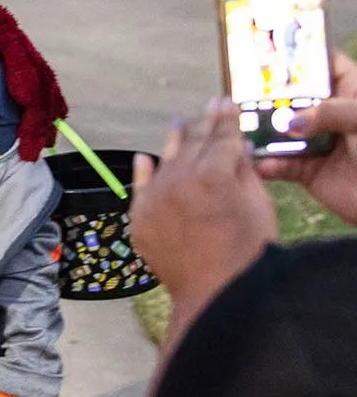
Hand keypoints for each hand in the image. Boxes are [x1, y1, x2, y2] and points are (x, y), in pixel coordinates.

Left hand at [130, 101, 277, 328]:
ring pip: (164, 160)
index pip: (222, 139)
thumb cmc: (248, 253)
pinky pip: (139, 187)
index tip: (227, 103)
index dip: (227, 119)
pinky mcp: (138, 217)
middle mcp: (177, 179)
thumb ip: (243, 172)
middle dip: (204, 124)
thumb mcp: (258, 207)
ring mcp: (153, 197)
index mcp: (211, 174)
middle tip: (210, 107)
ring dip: (173, 141)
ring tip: (179, 124)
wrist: (214, 294)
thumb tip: (236, 147)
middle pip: (192, 145)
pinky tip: (146, 158)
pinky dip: (143, 171)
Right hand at [257, 52, 356, 224]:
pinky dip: (268, 164)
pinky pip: (279, 163)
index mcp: (349, 93)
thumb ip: (330, 113)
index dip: (300, 54)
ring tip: (240, 126)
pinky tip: (260, 162)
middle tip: (240, 87)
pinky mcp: (305, 169)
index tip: (270, 46)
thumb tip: (291, 120)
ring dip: (260, 129)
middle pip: (291, 95)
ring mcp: (314, 141)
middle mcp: (328, 114)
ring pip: (279, 129)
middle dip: (267, 92)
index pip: (324, 64)